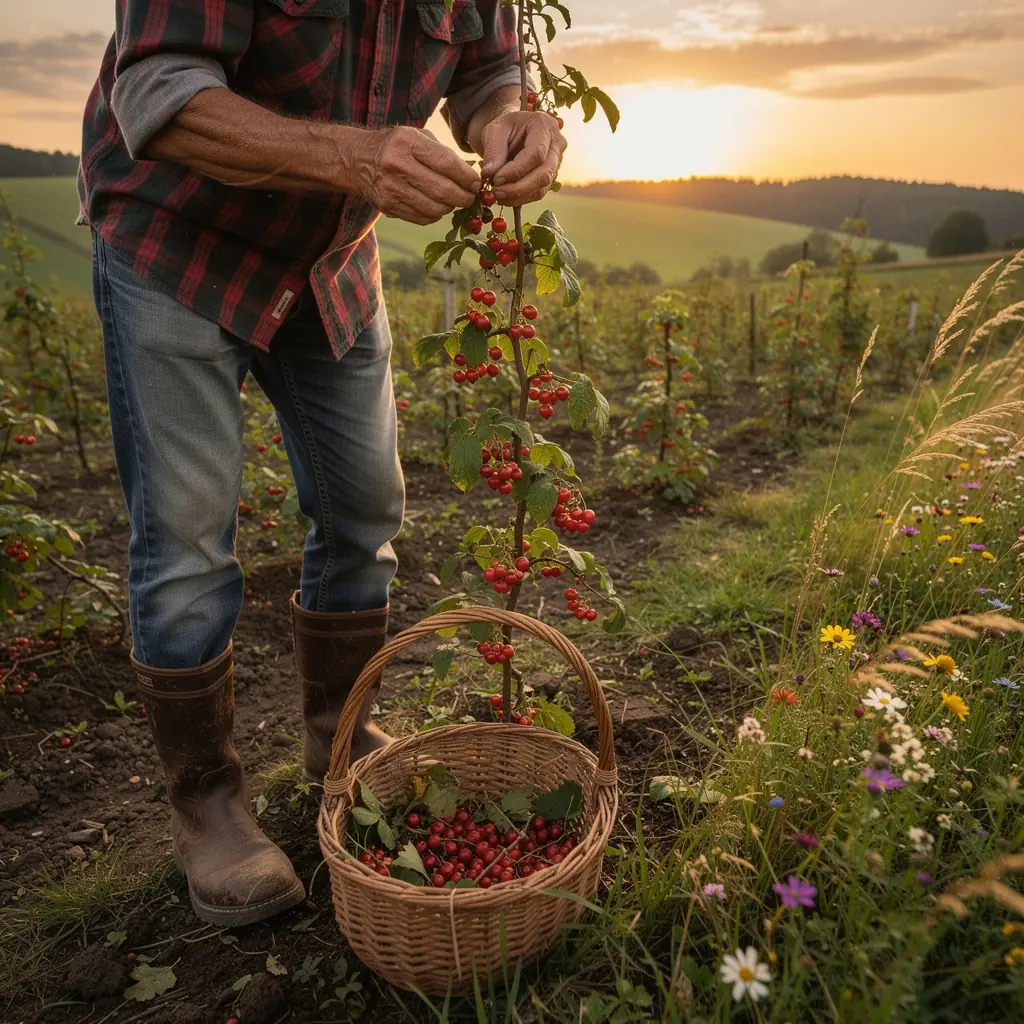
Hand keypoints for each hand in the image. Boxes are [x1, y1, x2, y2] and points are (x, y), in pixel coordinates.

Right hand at [354, 126, 480, 224]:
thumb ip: (443, 152)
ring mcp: (391, 188)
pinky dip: (435, 215)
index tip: (477, 183)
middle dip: (463, 197)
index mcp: (408, 142)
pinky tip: (437, 206)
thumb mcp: (417, 136)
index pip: (447, 163)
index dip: (467, 177)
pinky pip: (422, 218)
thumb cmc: (396, 146)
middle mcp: (398, 165)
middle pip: (443, 190)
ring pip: (434, 209)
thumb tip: (471, 174)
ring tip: (454, 201)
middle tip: (470, 197)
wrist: (358, 160)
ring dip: (450, 208)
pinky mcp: (388, 206)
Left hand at [480, 111, 565, 206]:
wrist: (513, 133)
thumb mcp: (494, 130)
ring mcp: (556, 163)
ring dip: (518, 195)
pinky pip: (538, 193)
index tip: (496, 178)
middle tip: (496, 191)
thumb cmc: (505, 128)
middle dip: (518, 187)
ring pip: (542, 187)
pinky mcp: (550, 178)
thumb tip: (489, 173)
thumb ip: (493, 150)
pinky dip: (520, 199)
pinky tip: (505, 197)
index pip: (536, 153)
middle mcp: (556, 145)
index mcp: (544, 126)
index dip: (517, 170)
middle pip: (544, 173)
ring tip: (497, 194)